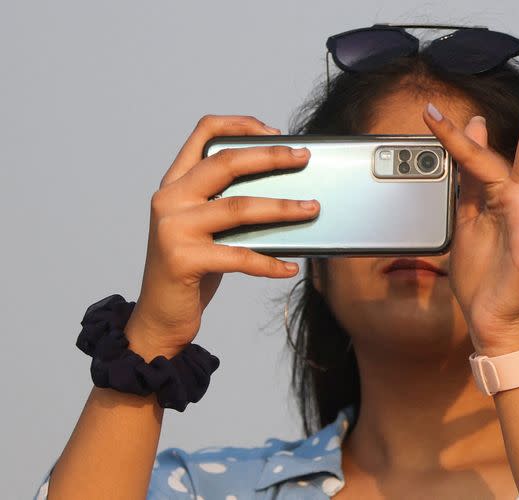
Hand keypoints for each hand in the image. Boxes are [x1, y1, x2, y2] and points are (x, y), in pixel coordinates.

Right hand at [126, 115, 319, 359]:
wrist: (160, 315)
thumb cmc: (192, 268)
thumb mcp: (205, 227)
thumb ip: (228, 204)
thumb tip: (285, 192)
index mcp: (175, 184)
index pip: (203, 133)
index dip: (240, 124)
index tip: (275, 132)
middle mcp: (169, 199)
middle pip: (226, 163)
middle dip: (270, 156)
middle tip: (303, 158)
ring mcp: (173, 228)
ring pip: (239, 207)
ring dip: (282, 208)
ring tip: (312, 209)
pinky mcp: (183, 259)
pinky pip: (240, 256)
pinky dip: (270, 263)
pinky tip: (291, 267)